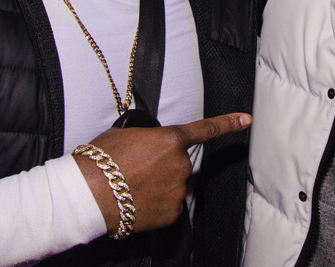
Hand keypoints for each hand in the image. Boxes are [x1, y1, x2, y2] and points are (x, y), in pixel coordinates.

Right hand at [74, 113, 250, 233]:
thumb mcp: (125, 134)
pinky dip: (157, 204)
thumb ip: (148, 136)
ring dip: (159, 185)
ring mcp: (178, 190)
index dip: (228, 123)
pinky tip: (138, 201)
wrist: (89, 193)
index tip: (246, 120)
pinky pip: (169, 205)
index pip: (206, 129)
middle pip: (179, 162)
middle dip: (163, 165)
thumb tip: (148, 143)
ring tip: (132, 185)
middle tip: (136, 168)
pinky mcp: (171, 213)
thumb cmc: (101, 161)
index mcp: (171, 140)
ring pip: (174, 185)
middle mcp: (180, 165)